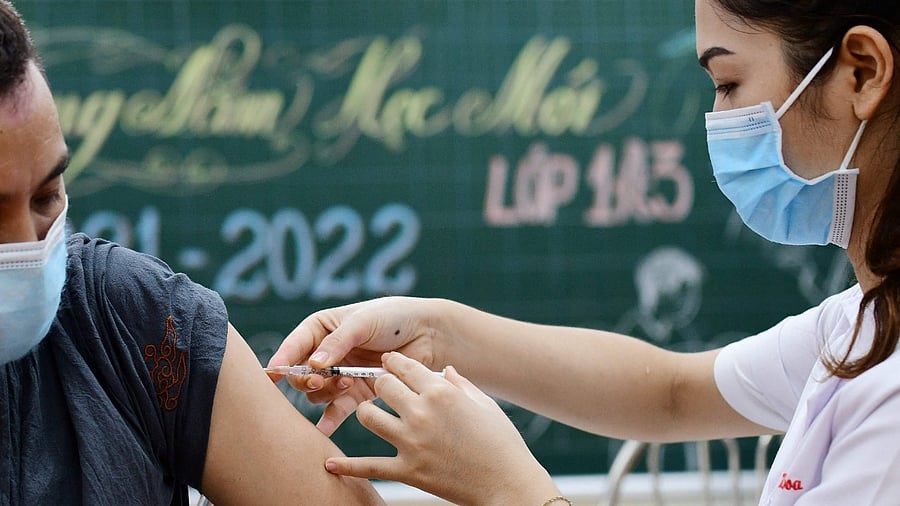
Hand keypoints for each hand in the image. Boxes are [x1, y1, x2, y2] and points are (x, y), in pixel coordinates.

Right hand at [267, 296, 443, 434]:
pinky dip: (330, 419)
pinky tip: (324, 430)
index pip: (295, 345)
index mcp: (321, 328)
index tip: (272, 374)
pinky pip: (338, 409)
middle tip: (321, 379)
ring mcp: (341, 374)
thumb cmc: (393, 317)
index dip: (282, 359)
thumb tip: (316, 363)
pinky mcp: (358, 393)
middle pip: (302, 374)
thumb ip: (338, 342)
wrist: (427, 334)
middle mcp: (326, 353)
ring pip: (318, 393)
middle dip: (308, 379)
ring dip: (328, 392)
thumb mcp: (363, 322)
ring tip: (347, 383)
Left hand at [324, 352, 560, 505]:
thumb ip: (460, 383)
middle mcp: (422, 412)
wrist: (508, 483)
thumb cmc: (501, 441)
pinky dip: (347, 467)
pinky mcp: (407, 471)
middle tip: (380, 386)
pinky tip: (329, 466)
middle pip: (382, 385)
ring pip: (368, 416)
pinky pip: (368, 466)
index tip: (389, 362)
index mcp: (441, 391)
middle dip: (379, 383)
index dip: (393, 361)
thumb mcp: (484, 404)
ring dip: (366, 412)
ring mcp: (412, 442)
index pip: (405, 365)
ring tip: (370, 413)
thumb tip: (445, 369)